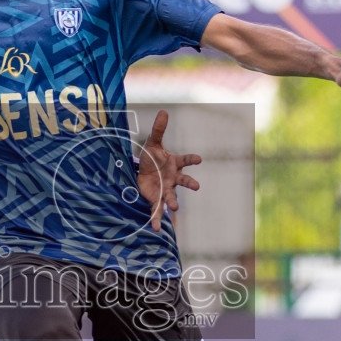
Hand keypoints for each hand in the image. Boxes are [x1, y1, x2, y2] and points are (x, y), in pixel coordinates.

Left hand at [136, 110, 201, 229]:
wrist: (141, 171)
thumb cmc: (151, 157)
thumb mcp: (152, 143)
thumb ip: (158, 130)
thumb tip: (164, 111)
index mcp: (174, 164)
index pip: (185, 160)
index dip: (192, 159)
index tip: (199, 159)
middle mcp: (173, 178)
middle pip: (184, 181)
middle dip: (189, 183)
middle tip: (196, 186)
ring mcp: (166, 189)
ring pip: (172, 197)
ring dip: (173, 202)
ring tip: (175, 208)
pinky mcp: (157, 199)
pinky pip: (157, 210)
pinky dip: (156, 219)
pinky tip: (156, 228)